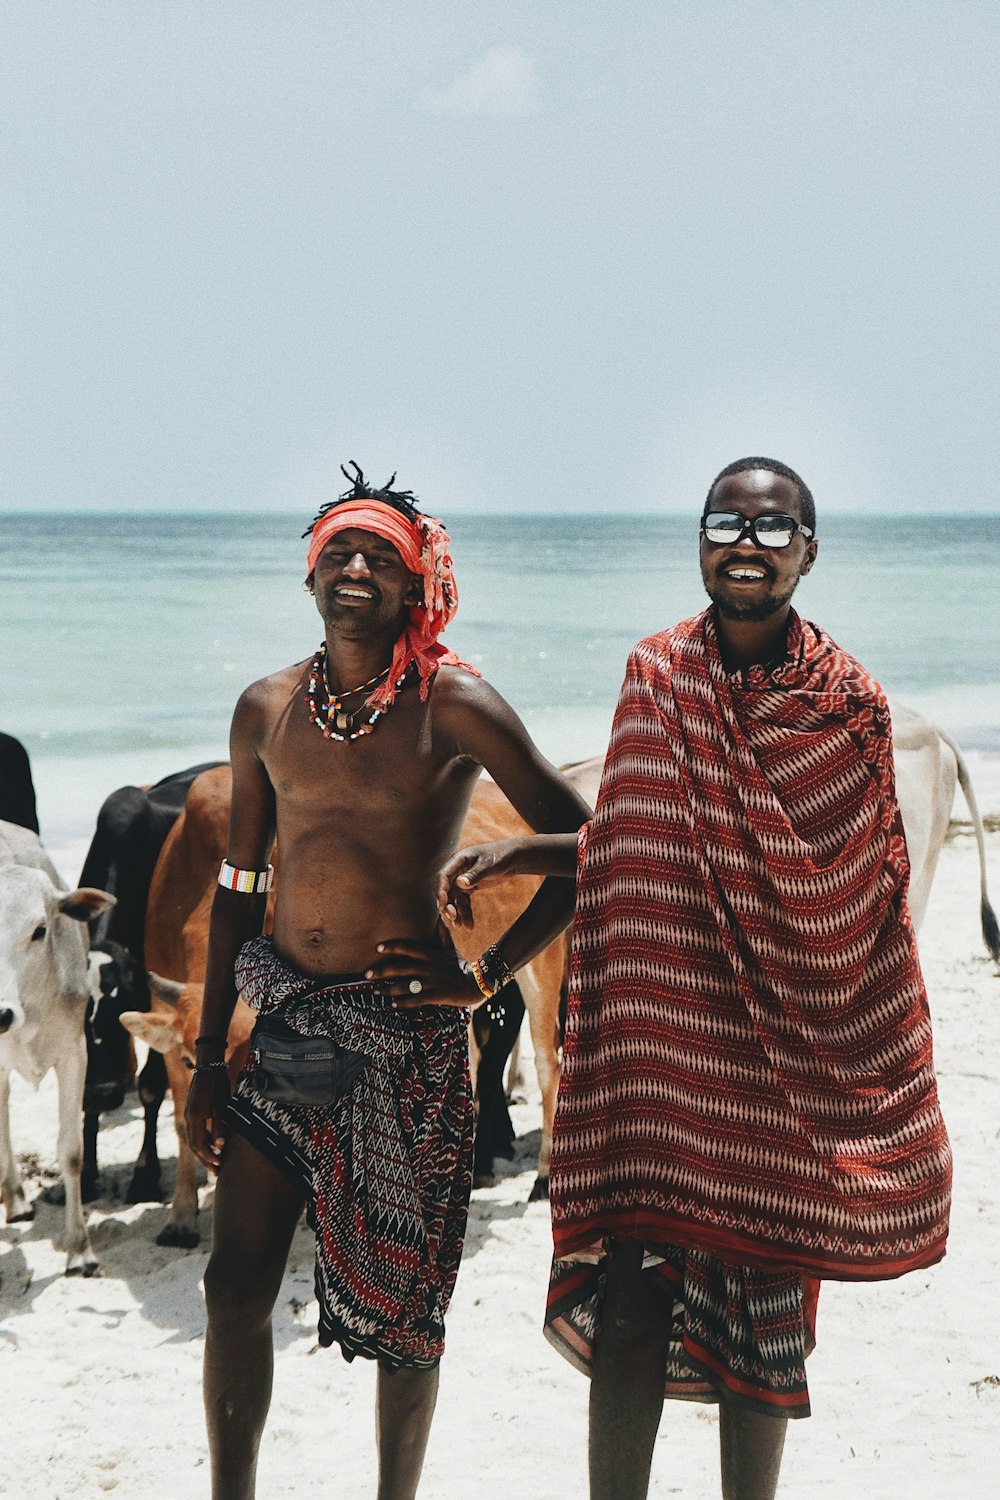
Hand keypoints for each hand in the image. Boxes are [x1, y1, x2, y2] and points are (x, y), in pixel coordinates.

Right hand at [185, 1067, 230, 1174]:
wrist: (208, 1065)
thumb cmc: (217, 1084)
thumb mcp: (221, 1105)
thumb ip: (219, 1126)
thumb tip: (220, 1146)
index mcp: (194, 1118)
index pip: (199, 1144)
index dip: (209, 1156)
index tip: (219, 1165)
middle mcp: (188, 1118)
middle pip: (194, 1145)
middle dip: (205, 1159)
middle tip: (216, 1173)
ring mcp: (189, 1115)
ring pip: (195, 1139)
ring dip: (205, 1151)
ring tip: (217, 1162)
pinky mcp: (193, 1111)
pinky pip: (197, 1131)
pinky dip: (205, 1140)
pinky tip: (215, 1145)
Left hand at [365, 939, 481, 1008]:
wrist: (476, 983)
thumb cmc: (460, 965)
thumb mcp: (451, 948)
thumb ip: (442, 935)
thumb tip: (439, 917)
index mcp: (430, 955)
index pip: (408, 948)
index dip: (393, 947)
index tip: (377, 948)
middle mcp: (428, 968)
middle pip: (401, 968)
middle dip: (382, 971)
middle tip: (366, 975)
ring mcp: (431, 982)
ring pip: (405, 986)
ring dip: (388, 989)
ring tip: (375, 992)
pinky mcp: (435, 996)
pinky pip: (415, 1000)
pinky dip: (402, 1003)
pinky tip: (392, 1005)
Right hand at [436, 838, 527, 928]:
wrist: (514, 858)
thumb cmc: (501, 855)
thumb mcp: (489, 865)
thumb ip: (475, 874)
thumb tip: (459, 883)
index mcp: (458, 860)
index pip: (442, 877)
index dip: (440, 891)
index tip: (442, 906)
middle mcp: (457, 870)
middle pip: (445, 890)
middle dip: (447, 905)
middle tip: (453, 918)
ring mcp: (462, 880)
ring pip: (454, 899)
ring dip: (457, 913)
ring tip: (461, 927)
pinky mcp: (470, 887)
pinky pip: (464, 902)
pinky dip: (465, 913)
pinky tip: (469, 926)